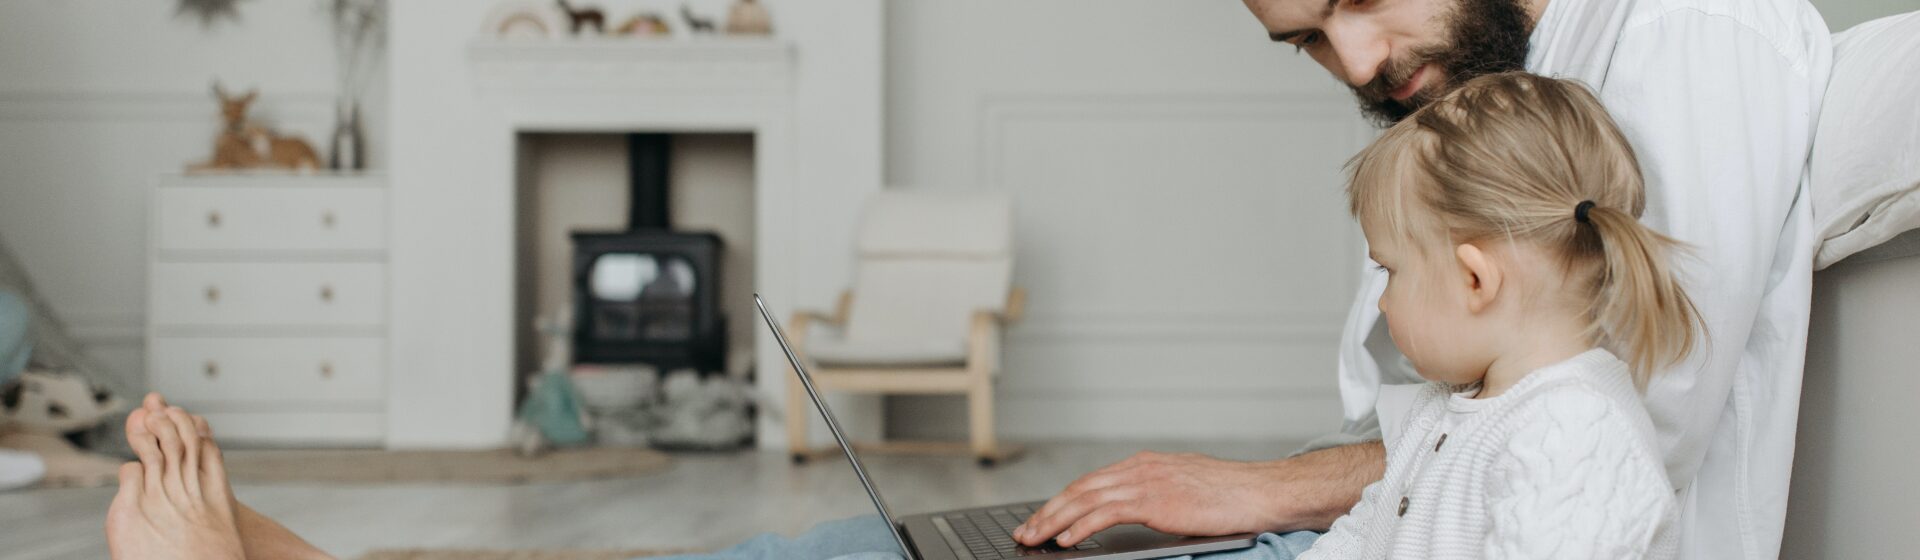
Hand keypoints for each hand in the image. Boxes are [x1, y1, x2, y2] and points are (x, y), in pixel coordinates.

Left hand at [1011, 451, 1285, 546]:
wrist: (1259, 492)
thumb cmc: (1229, 496)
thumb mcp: (1182, 491)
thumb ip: (1153, 498)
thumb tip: (1132, 516)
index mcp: (1144, 465)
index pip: (1090, 482)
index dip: (1061, 500)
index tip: (1041, 517)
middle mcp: (1138, 468)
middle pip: (1079, 488)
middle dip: (1047, 511)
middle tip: (1025, 530)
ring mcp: (1145, 481)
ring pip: (1085, 500)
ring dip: (1054, 520)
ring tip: (1034, 538)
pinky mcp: (1154, 500)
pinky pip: (1106, 513)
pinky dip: (1080, 526)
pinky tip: (1066, 540)